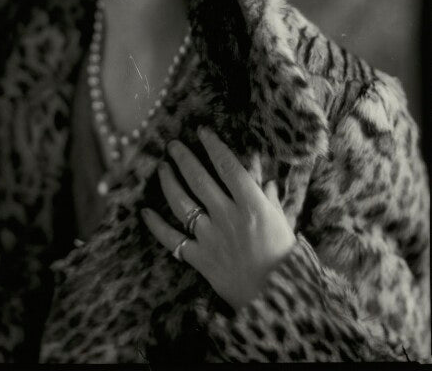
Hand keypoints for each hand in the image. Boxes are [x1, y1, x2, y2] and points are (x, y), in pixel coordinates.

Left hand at [141, 126, 295, 310]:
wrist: (278, 301)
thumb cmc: (285, 259)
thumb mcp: (283, 222)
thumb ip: (269, 198)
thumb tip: (262, 178)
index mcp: (252, 205)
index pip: (228, 166)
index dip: (213, 146)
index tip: (202, 131)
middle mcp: (228, 217)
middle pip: (199, 179)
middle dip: (183, 157)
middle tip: (173, 144)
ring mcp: (211, 237)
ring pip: (182, 203)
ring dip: (169, 182)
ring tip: (162, 168)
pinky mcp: (200, 259)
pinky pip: (172, 240)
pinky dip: (156, 226)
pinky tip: (145, 211)